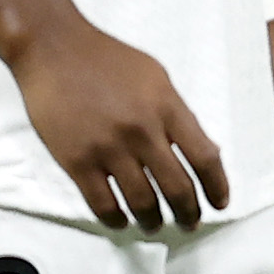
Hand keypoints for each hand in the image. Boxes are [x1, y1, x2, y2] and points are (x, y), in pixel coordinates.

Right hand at [13, 15, 226, 227]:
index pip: (205, 158)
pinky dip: (117, 220)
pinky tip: (121, 221)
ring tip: (155, 225)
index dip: (217, 187)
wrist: (53, 47)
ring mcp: (108, 148)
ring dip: (153, 221)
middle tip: (190, 222)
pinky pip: (103, 204)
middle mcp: (142, 130)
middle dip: (189, 213)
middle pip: (178, 188)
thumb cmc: (106, 58)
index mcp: (166, 106)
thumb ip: (178, 113)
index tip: (219, 203)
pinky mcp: (77, 161)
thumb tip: (203, 149)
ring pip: (143, 202)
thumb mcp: (156, 77)